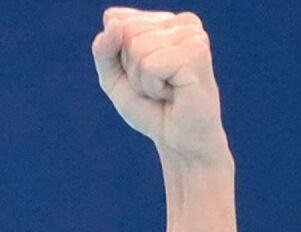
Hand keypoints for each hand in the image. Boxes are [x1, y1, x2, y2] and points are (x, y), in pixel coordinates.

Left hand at [92, 8, 228, 165]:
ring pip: (137, 47)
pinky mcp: (196, 53)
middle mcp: (183, 22)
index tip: (145, 76)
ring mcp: (192, 36)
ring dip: (144, 80)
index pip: (116, 20)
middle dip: (132, 68)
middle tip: (156, 87)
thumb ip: (104, 50)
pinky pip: (151, 65)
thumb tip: (113, 23)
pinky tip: (173, 94)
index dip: (120, 57)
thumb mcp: (114, 79)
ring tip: (165, 92)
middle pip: (126, 31)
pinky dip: (154, 87)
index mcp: (165, 20)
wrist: (179, 143)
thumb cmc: (152, 110)